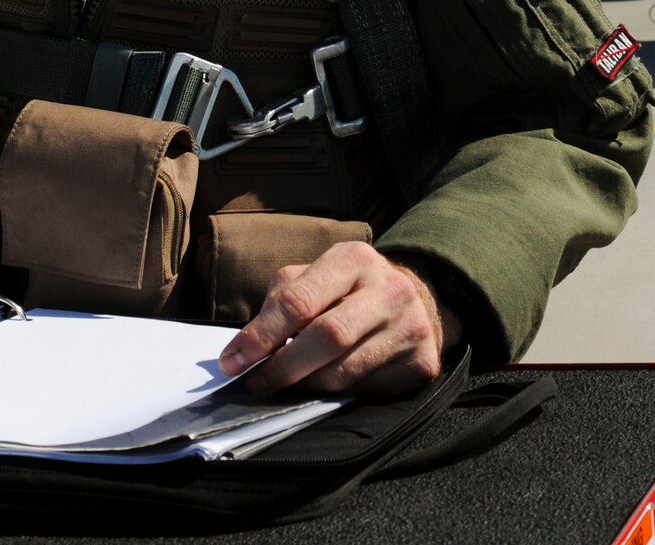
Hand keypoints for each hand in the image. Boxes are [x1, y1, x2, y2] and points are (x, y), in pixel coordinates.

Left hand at [218, 241, 460, 396]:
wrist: (417, 301)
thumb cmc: (350, 292)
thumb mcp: (316, 279)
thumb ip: (281, 304)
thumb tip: (242, 351)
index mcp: (353, 259)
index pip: (299, 300)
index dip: (260, 335)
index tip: (233, 361)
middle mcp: (389, 288)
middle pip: (327, 336)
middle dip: (283, 366)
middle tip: (257, 383)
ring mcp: (410, 326)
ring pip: (345, 371)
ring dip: (307, 385)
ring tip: (288, 385)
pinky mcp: (422, 363)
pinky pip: (367, 390)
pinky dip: (339, 394)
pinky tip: (329, 385)